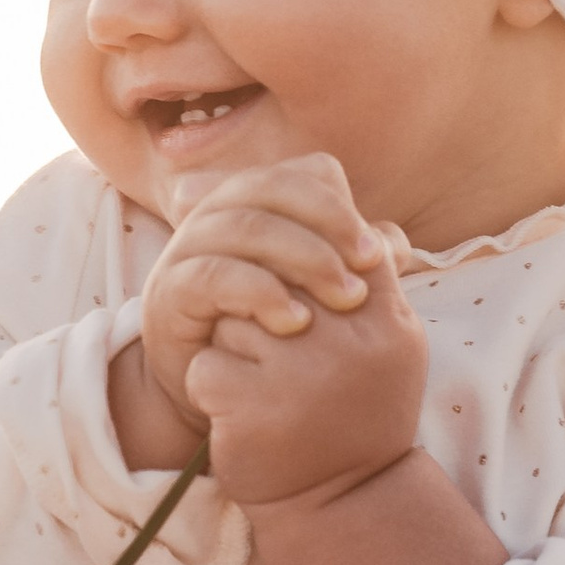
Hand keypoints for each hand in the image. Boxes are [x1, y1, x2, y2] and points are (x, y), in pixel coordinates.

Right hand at [134, 155, 398, 438]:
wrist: (210, 390)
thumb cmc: (271, 333)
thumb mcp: (318, 294)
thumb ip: (355, 267)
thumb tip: (395, 247)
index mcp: (258, 200)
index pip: (305, 173)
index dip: (343, 207)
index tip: (376, 257)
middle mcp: (218, 211)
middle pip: (275, 187)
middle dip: (330, 225)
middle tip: (368, 271)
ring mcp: (187, 248)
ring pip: (247, 226)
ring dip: (305, 259)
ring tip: (345, 301)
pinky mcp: (169, 291)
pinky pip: (214, 274)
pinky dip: (261, 293)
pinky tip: (297, 322)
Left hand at [187, 258, 429, 508]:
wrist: (340, 504)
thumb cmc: (354, 409)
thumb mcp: (386, 336)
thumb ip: (364, 263)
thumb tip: (330, 174)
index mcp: (387, 320)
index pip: (335, 237)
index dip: (299, 251)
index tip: (291, 287)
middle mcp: (351, 343)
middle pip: (273, 272)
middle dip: (263, 305)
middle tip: (277, 350)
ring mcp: (302, 375)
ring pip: (232, 314)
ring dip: (234, 348)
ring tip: (263, 387)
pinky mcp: (253, 408)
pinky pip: (205, 363)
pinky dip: (212, 387)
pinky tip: (240, 414)